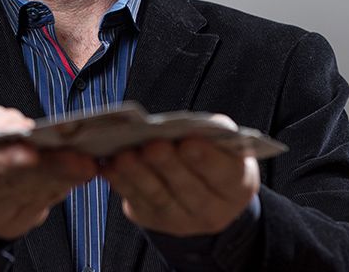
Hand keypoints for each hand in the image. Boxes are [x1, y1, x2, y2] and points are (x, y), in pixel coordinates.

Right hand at [0, 105, 96, 239]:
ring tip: (85, 165)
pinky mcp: (8, 226)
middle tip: (78, 159)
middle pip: (10, 182)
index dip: (4, 157)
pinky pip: (40, 206)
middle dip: (48, 167)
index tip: (31, 150)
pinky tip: (76, 176)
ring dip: (62, 178)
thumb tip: (24, 127)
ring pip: (30, 195)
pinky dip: (60, 188)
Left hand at [102, 129, 259, 236]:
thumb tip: (183, 126)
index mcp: (238, 188)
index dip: (207, 159)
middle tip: (152, 145)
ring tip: (124, 155)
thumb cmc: (215, 156)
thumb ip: (211, 134)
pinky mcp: (153, 219)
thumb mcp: (225, 144)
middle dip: (168, 165)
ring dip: (139, 175)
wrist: (205, 191)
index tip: (189, 142)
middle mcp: (213, 211)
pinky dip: (122, 183)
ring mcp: (182, 221)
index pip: (226, 174)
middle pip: (189, 189)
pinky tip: (110, 167)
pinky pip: (136, 201)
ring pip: (159, 198)